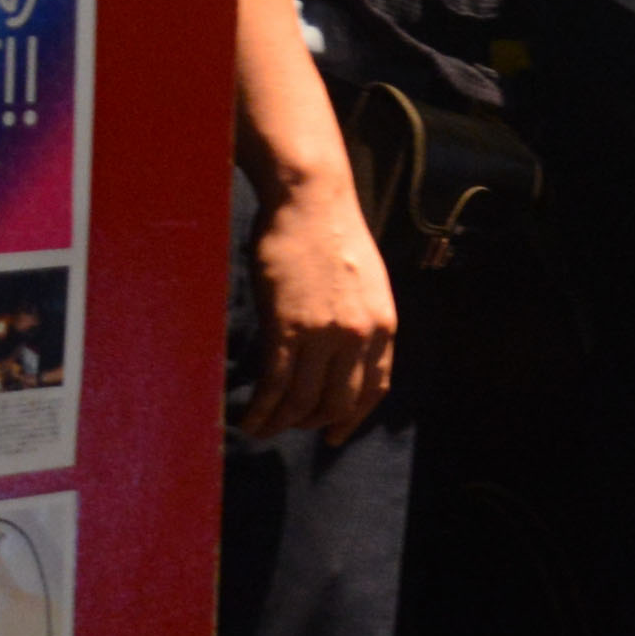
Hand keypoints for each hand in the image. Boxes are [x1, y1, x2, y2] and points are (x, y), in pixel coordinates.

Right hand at [239, 171, 395, 441]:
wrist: (311, 201)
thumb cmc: (334, 234)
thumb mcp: (367, 283)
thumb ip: (363, 321)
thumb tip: (346, 355)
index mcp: (383, 325)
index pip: (374, 389)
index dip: (352, 418)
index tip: (335, 434)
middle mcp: (358, 336)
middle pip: (338, 402)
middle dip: (314, 422)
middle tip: (292, 426)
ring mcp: (323, 334)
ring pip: (304, 401)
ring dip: (282, 423)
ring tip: (263, 430)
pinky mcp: (286, 328)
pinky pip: (276, 385)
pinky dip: (263, 410)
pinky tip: (250, 419)